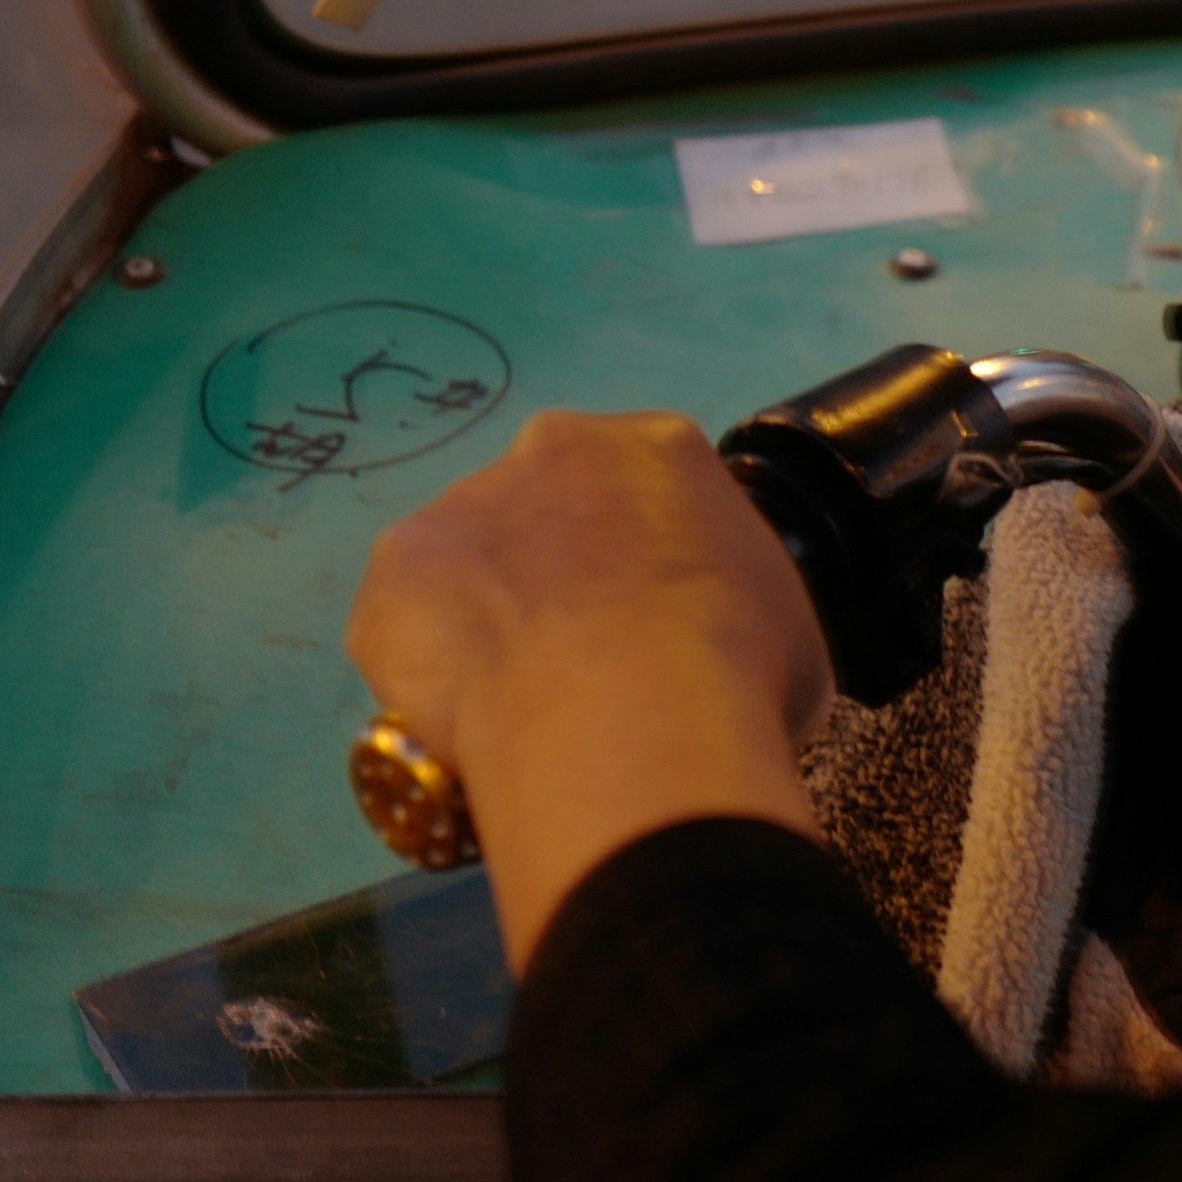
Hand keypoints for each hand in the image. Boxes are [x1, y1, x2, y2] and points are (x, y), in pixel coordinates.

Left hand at [348, 414, 834, 969]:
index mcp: (660, 450)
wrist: (631, 719)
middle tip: (583, 670)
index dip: (649, 566)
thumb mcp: (786, 634)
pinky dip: (432, 680)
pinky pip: (411, 634)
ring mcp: (462, 505)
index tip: (655, 631)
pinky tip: (471, 732)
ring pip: (470, 568)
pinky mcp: (395, 575)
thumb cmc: (737, 671)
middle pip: (546, 507)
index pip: (647, 492)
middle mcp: (552, 449)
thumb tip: (710, 662)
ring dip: (488, 623)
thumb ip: (735, 617)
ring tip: (522, 715)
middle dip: (556, 575)